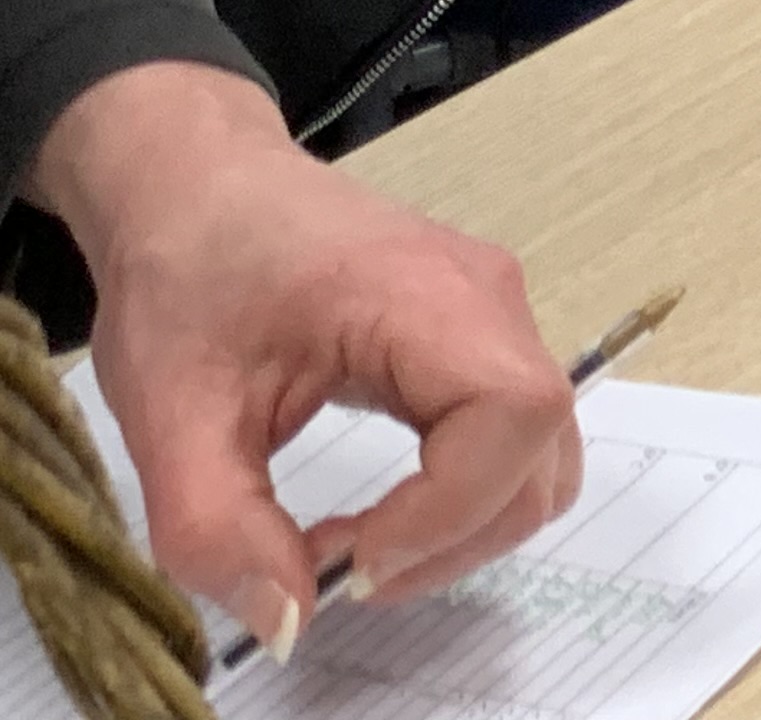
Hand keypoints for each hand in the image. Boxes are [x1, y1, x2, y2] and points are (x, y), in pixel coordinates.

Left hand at [28, 62, 578, 649]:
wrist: (197, 186)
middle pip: (541, 452)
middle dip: (452, 540)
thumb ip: (220, 531)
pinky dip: (458, 498)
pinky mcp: (481, 336)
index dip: (448, 513)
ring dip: (460, 528)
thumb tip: (289, 624)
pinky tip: (376, 508)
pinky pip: (510, 439)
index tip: (345, 563)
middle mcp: (489, 301)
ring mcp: (495, 315)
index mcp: (427, 297)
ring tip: (351, 542)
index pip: (514, 416)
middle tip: (337, 569)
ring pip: (539, 457)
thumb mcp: (170, 416)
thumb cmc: (185, 277)